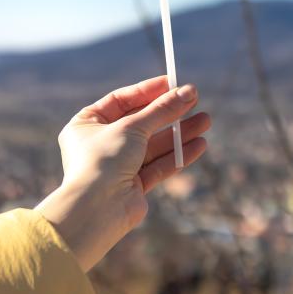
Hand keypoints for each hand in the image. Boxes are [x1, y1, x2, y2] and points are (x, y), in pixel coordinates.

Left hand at [36, 76, 210, 270]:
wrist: (97, 210)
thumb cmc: (103, 161)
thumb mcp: (133, 127)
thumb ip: (162, 110)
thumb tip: (188, 92)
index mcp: (86, 125)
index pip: (121, 101)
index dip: (148, 91)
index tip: (173, 83)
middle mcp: (100, 144)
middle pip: (141, 122)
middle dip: (170, 113)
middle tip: (195, 100)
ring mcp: (117, 166)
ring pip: (154, 144)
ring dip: (180, 133)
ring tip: (206, 121)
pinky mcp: (133, 185)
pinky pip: (158, 165)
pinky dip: (178, 154)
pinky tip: (199, 144)